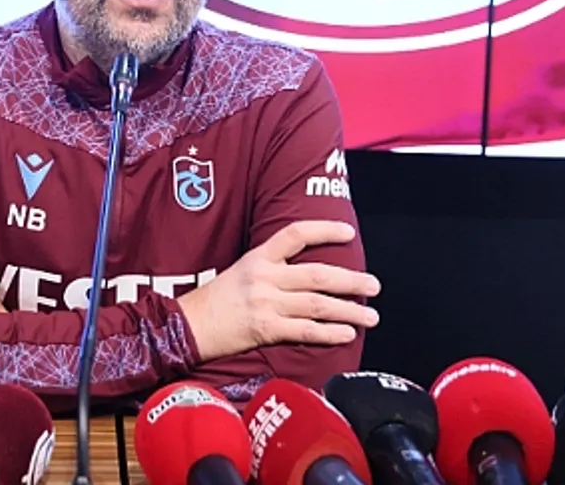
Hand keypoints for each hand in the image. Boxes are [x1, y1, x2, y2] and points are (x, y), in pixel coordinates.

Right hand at [177, 220, 380, 360]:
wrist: (189, 325)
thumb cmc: (217, 299)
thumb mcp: (242, 270)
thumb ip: (273, 268)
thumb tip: (310, 273)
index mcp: (259, 257)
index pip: (295, 234)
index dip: (324, 230)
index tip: (348, 233)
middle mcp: (265, 277)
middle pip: (318, 275)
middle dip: (352, 280)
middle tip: (375, 285)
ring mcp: (266, 303)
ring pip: (318, 304)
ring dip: (349, 311)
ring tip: (370, 316)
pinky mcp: (265, 329)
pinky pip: (305, 331)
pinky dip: (330, 333)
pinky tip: (347, 334)